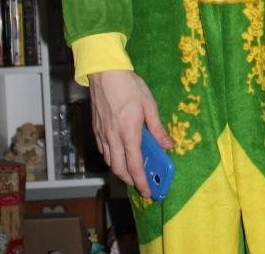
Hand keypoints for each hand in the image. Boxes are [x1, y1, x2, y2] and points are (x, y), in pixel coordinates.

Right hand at [87, 70, 172, 196]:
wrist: (105, 74)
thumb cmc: (129, 86)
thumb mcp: (149, 105)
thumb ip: (157, 128)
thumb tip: (168, 145)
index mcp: (128, 133)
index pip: (134, 165)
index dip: (141, 181)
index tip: (148, 191)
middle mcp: (113, 137)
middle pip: (119, 169)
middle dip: (130, 180)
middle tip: (142, 184)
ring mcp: (102, 134)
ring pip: (110, 161)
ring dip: (120, 170)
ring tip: (132, 171)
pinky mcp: (96, 129)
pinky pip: (103, 150)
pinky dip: (112, 158)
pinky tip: (119, 154)